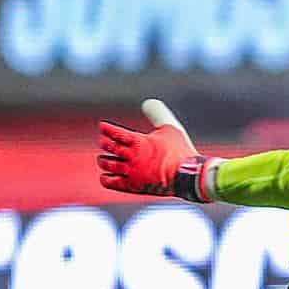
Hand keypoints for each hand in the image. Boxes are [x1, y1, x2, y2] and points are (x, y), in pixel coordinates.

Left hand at [98, 99, 212, 198]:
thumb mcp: (171, 128)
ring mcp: (131, 171)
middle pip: (110, 147)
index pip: (116, 132)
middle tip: (103, 141)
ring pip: (108, 164)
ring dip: (103, 160)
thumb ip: (158, 114)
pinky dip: (105, 178)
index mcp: (139, 141)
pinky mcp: (133, 186)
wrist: (187, 175)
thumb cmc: (180, 151)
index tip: (102, 126)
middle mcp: (131, 156)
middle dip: (105, 143)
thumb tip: (149, 102)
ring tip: (101, 159)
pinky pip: (111, 182)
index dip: (107, 129)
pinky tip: (105, 176)